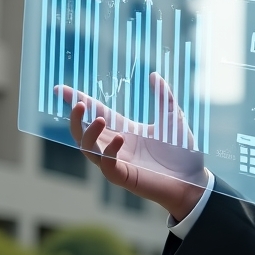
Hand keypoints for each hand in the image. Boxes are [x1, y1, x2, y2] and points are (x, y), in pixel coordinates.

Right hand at [59, 74, 207, 220]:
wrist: (195, 180)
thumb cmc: (182, 152)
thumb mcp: (173, 118)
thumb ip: (164, 97)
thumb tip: (154, 74)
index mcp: (125, 130)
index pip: (95, 112)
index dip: (77, 101)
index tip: (60, 89)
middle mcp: (116, 146)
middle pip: (83, 132)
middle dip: (76, 118)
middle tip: (78, 104)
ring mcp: (119, 162)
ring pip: (89, 149)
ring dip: (90, 133)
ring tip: (100, 119)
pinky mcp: (126, 177)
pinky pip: (108, 166)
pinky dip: (108, 152)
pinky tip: (119, 138)